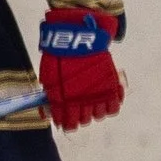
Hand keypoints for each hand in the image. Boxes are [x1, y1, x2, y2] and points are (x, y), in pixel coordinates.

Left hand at [38, 8, 125, 129]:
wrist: (80, 36)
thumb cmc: (61, 55)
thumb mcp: (48, 76)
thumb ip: (49, 96)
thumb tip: (46, 112)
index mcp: (65, 100)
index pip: (68, 123)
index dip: (67, 124)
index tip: (65, 121)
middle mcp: (83, 100)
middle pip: (84, 121)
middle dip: (80, 117)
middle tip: (77, 108)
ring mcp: (98, 93)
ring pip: (99, 116)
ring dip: (94, 111)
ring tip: (91, 102)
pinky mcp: (111, 86)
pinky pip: (114, 107)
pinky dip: (110, 106)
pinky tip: (104, 99)